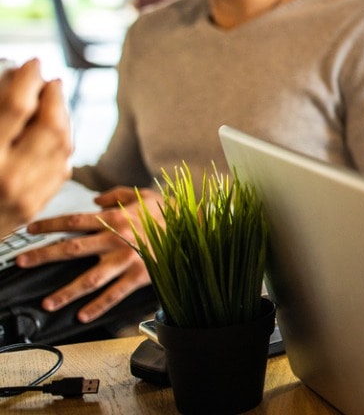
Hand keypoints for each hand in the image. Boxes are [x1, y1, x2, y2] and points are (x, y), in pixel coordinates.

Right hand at [0, 59, 71, 235]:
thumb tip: (7, 81)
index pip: (16, 107)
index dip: (28, 79)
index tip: (32, 63)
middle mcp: (6, 177)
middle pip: (50, 125)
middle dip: (54, 97)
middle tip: (49, 81)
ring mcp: (24, 196)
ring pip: (63, 146)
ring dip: (63, 118)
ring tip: (54, 101)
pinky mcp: (32, 207)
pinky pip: (61, 169)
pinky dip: (62, 145)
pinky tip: (55, 132)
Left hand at [17, 186, 160, 322]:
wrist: (195, 230)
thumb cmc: (169, 212)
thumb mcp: (143, 194)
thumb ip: (116, 195)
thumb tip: (96, 201)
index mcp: (114, 218)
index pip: (72, 221)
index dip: (48, 225)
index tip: (29, 230)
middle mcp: (116, 239)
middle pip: (71, 249)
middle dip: (42, 256)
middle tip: (21, 263)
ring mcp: (127, 260)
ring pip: (89, 279)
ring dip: (66, 292)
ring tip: (48, 303)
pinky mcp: (140, 276)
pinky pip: (115, 294)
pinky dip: (98, 306)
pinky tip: (82, 316)